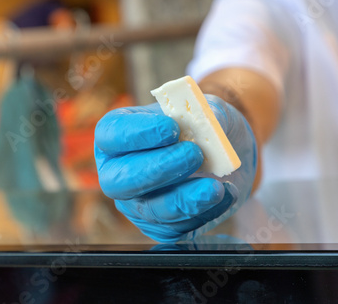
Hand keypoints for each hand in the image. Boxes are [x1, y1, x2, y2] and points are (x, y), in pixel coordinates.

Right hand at [94, 95, 256, 241]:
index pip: (111, 134)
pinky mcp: (161, 226)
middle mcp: (119, 171)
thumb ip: (207, 114)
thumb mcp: (209, 109)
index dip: (137, 134)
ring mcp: (137, 203)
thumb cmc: (206, 126)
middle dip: (158, 169)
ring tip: (214, 186)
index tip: (171, 128)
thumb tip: (209, 124)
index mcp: (118, 134)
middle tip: (193, 155)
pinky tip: (223, 195)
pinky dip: (203, 213)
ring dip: (184, 199)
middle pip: (119, 181)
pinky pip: (176, 228)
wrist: (226, 155)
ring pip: (150, 210)